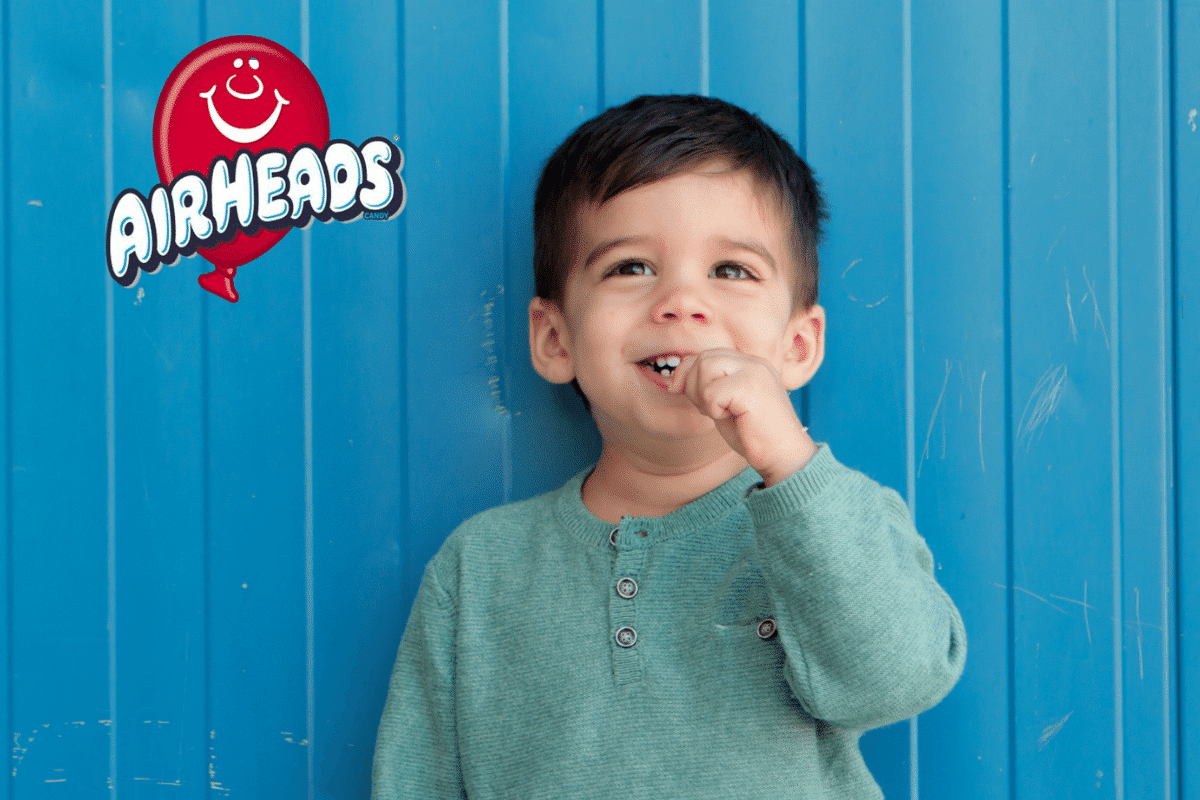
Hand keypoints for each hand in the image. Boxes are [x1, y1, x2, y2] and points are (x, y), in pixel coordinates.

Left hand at [666, 348, 816, 485]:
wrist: (784, 456)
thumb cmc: (754, 435)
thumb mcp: (726, 404)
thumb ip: (709, 386)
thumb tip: (676, 379)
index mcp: (750, 365)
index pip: (707, 354)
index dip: (687, 371)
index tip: (678, 390)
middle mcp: (754, 363)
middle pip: (704, 358)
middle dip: (692, 385)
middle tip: (707, 409)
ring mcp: (754, 372)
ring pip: (706, 367)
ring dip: (703, 395)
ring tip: (722, 412)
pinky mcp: (750, 386)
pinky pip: (711, 391)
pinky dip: (713, 409)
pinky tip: (732, 417)